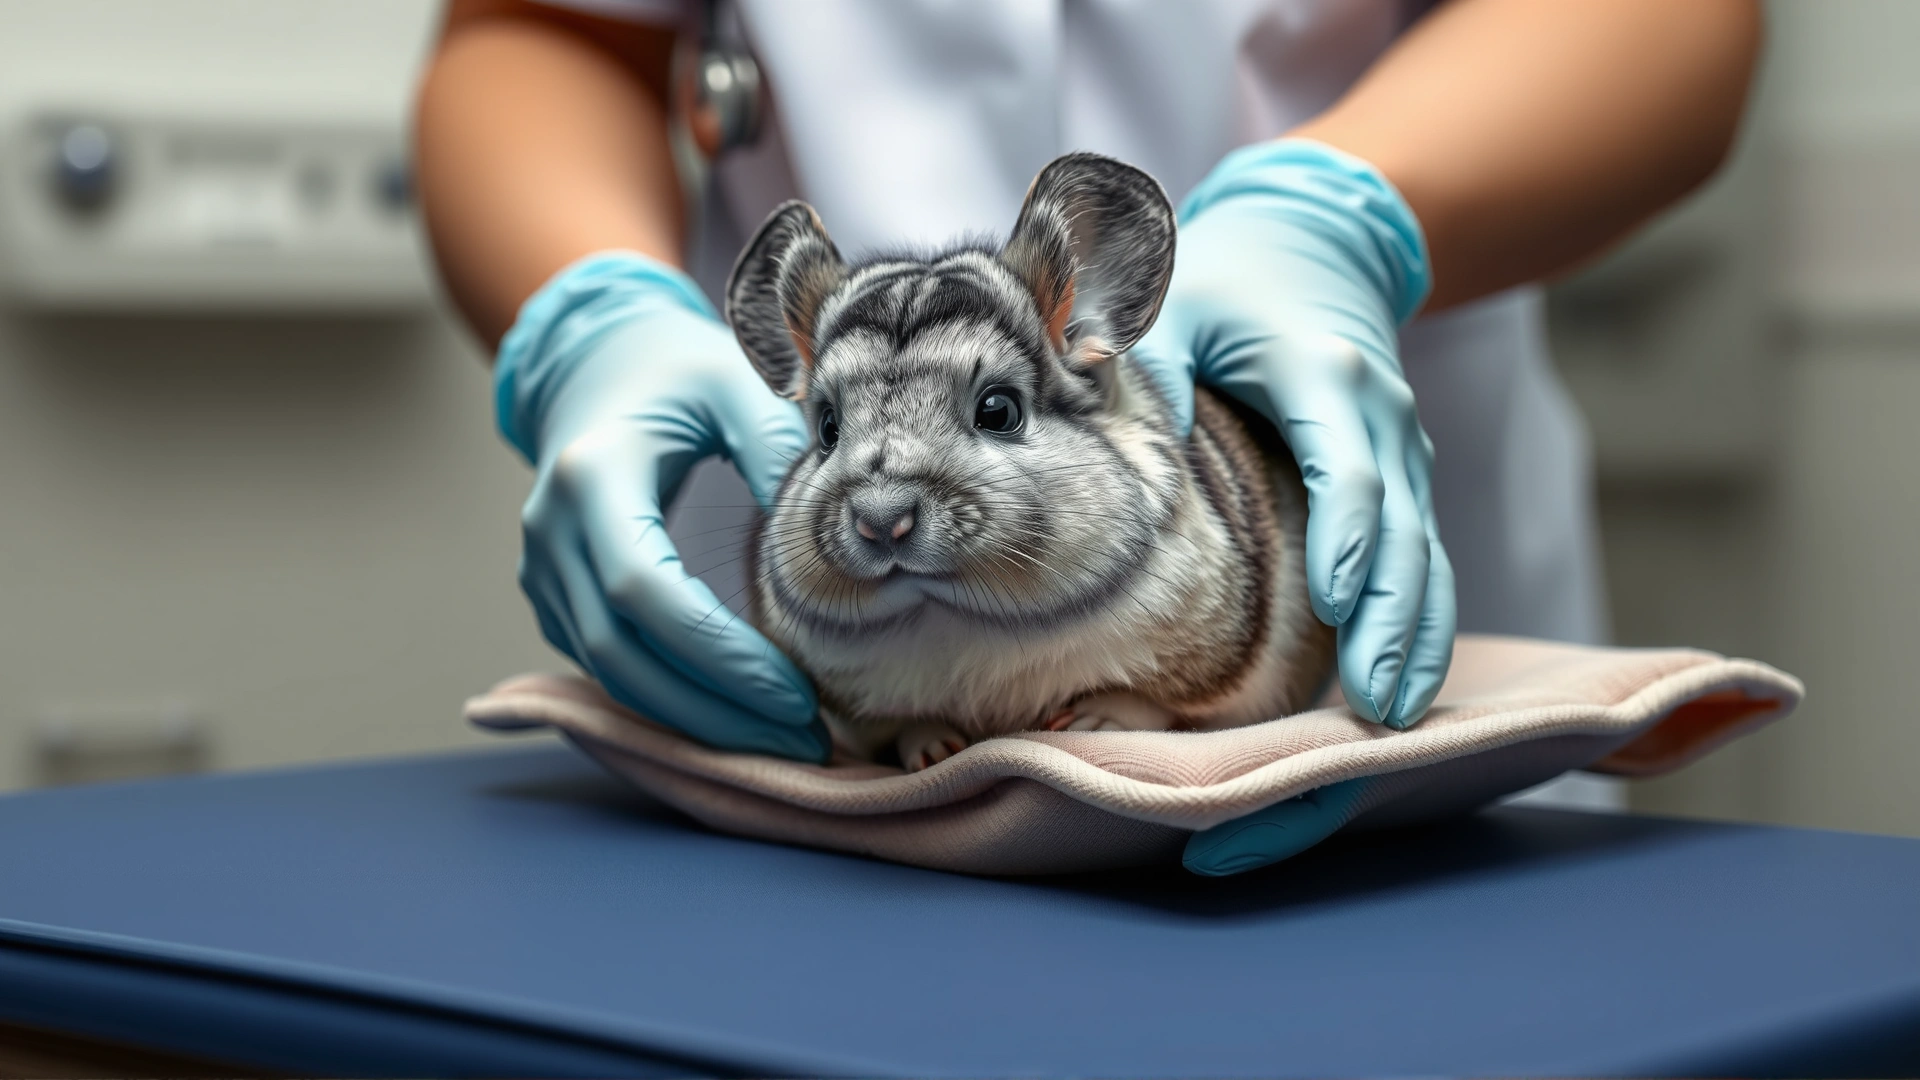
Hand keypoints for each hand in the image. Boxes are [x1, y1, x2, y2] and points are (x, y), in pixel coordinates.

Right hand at [498, 253, 826, 760]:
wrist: (594, 368)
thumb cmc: (677, 372)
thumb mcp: (732, 377)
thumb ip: (776, 440)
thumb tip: (837, 527)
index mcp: (590, 475)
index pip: (644, 590)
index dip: (717, 654)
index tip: (795, 694)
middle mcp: (550, 533)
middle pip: (621, 655)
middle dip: (713, 711)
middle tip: (802, 743)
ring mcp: (541, 572)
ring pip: (609, 676)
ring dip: (694, 721)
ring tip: (781, 741)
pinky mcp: (553, 598)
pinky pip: (607, 668)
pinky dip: (670, 702)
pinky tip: (737, 716)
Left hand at [1132, 140, 1454, 733]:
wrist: (1312, 244)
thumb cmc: (1224, 285)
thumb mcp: (1173, 298)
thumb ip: (1139, 345)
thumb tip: (1092, 382)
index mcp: (1326, 374)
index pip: (1347, 466)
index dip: (1344, 532)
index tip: (1332, 598)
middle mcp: (1381, 416)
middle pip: (1400, 530)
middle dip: (1390, 617)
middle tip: (1372, 703)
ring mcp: (1403, 451)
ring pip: (1424, 554)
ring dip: (1415, 635)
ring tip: (1393, 717)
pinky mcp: (1403, 480)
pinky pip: (1422, 558)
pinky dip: (1419, 621)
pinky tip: (1402, 687)